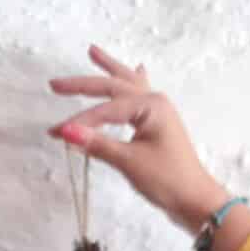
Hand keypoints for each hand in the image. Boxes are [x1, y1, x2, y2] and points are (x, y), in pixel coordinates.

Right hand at [48, 45, 228, 232]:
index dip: (79, 121)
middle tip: (55, 84)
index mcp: (150, 106)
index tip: (55, 133)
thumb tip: (65, 132)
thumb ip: (97, 144)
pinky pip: (139, 94)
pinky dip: (133, 80)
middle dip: (83, 84)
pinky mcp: (156, 123)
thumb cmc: (166, 179)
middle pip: (113, 86)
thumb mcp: (129, 162)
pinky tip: (138, 68)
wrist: (194, 199)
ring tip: (93, 51)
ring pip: (127, 84)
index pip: (105, 111)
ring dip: (109, 69)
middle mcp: (154, 101)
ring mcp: (157, 111)